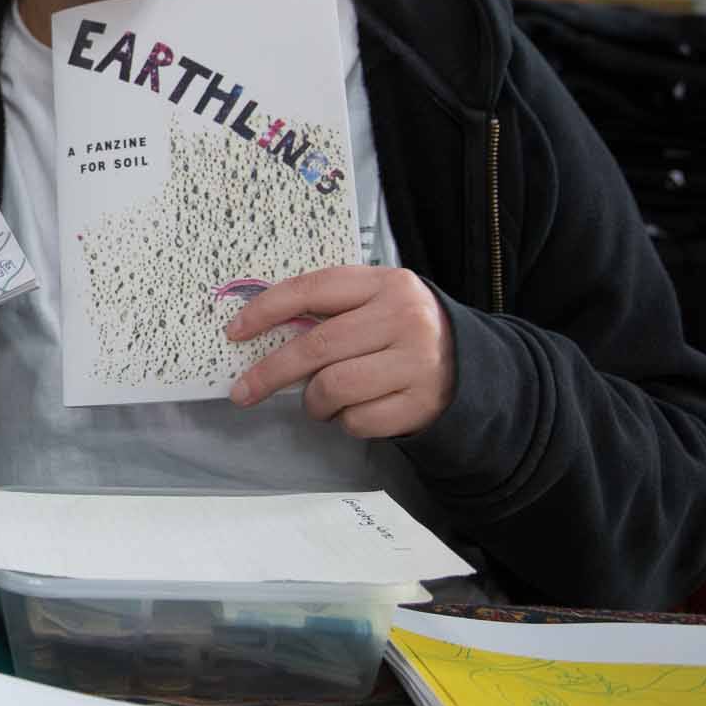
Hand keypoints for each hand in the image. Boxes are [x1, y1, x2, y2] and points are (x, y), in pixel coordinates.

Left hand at [225, 264, 455, 438]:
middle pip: (317, 346)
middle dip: (270, 372)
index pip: (313, 289)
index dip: (266, 309)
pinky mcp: (422, 403)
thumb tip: (255, 328)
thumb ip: (328, 309)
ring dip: (314, 401)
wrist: (471, 365)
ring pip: (334, 387)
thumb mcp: (374, 303)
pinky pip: (359, 420)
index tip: (234, 331)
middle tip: (243, 390)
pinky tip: (354, 411)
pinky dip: (345, 421)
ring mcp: (417, 362)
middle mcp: (404, 318)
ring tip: (319, 400)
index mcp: (385, 283)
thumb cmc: (401, 332)